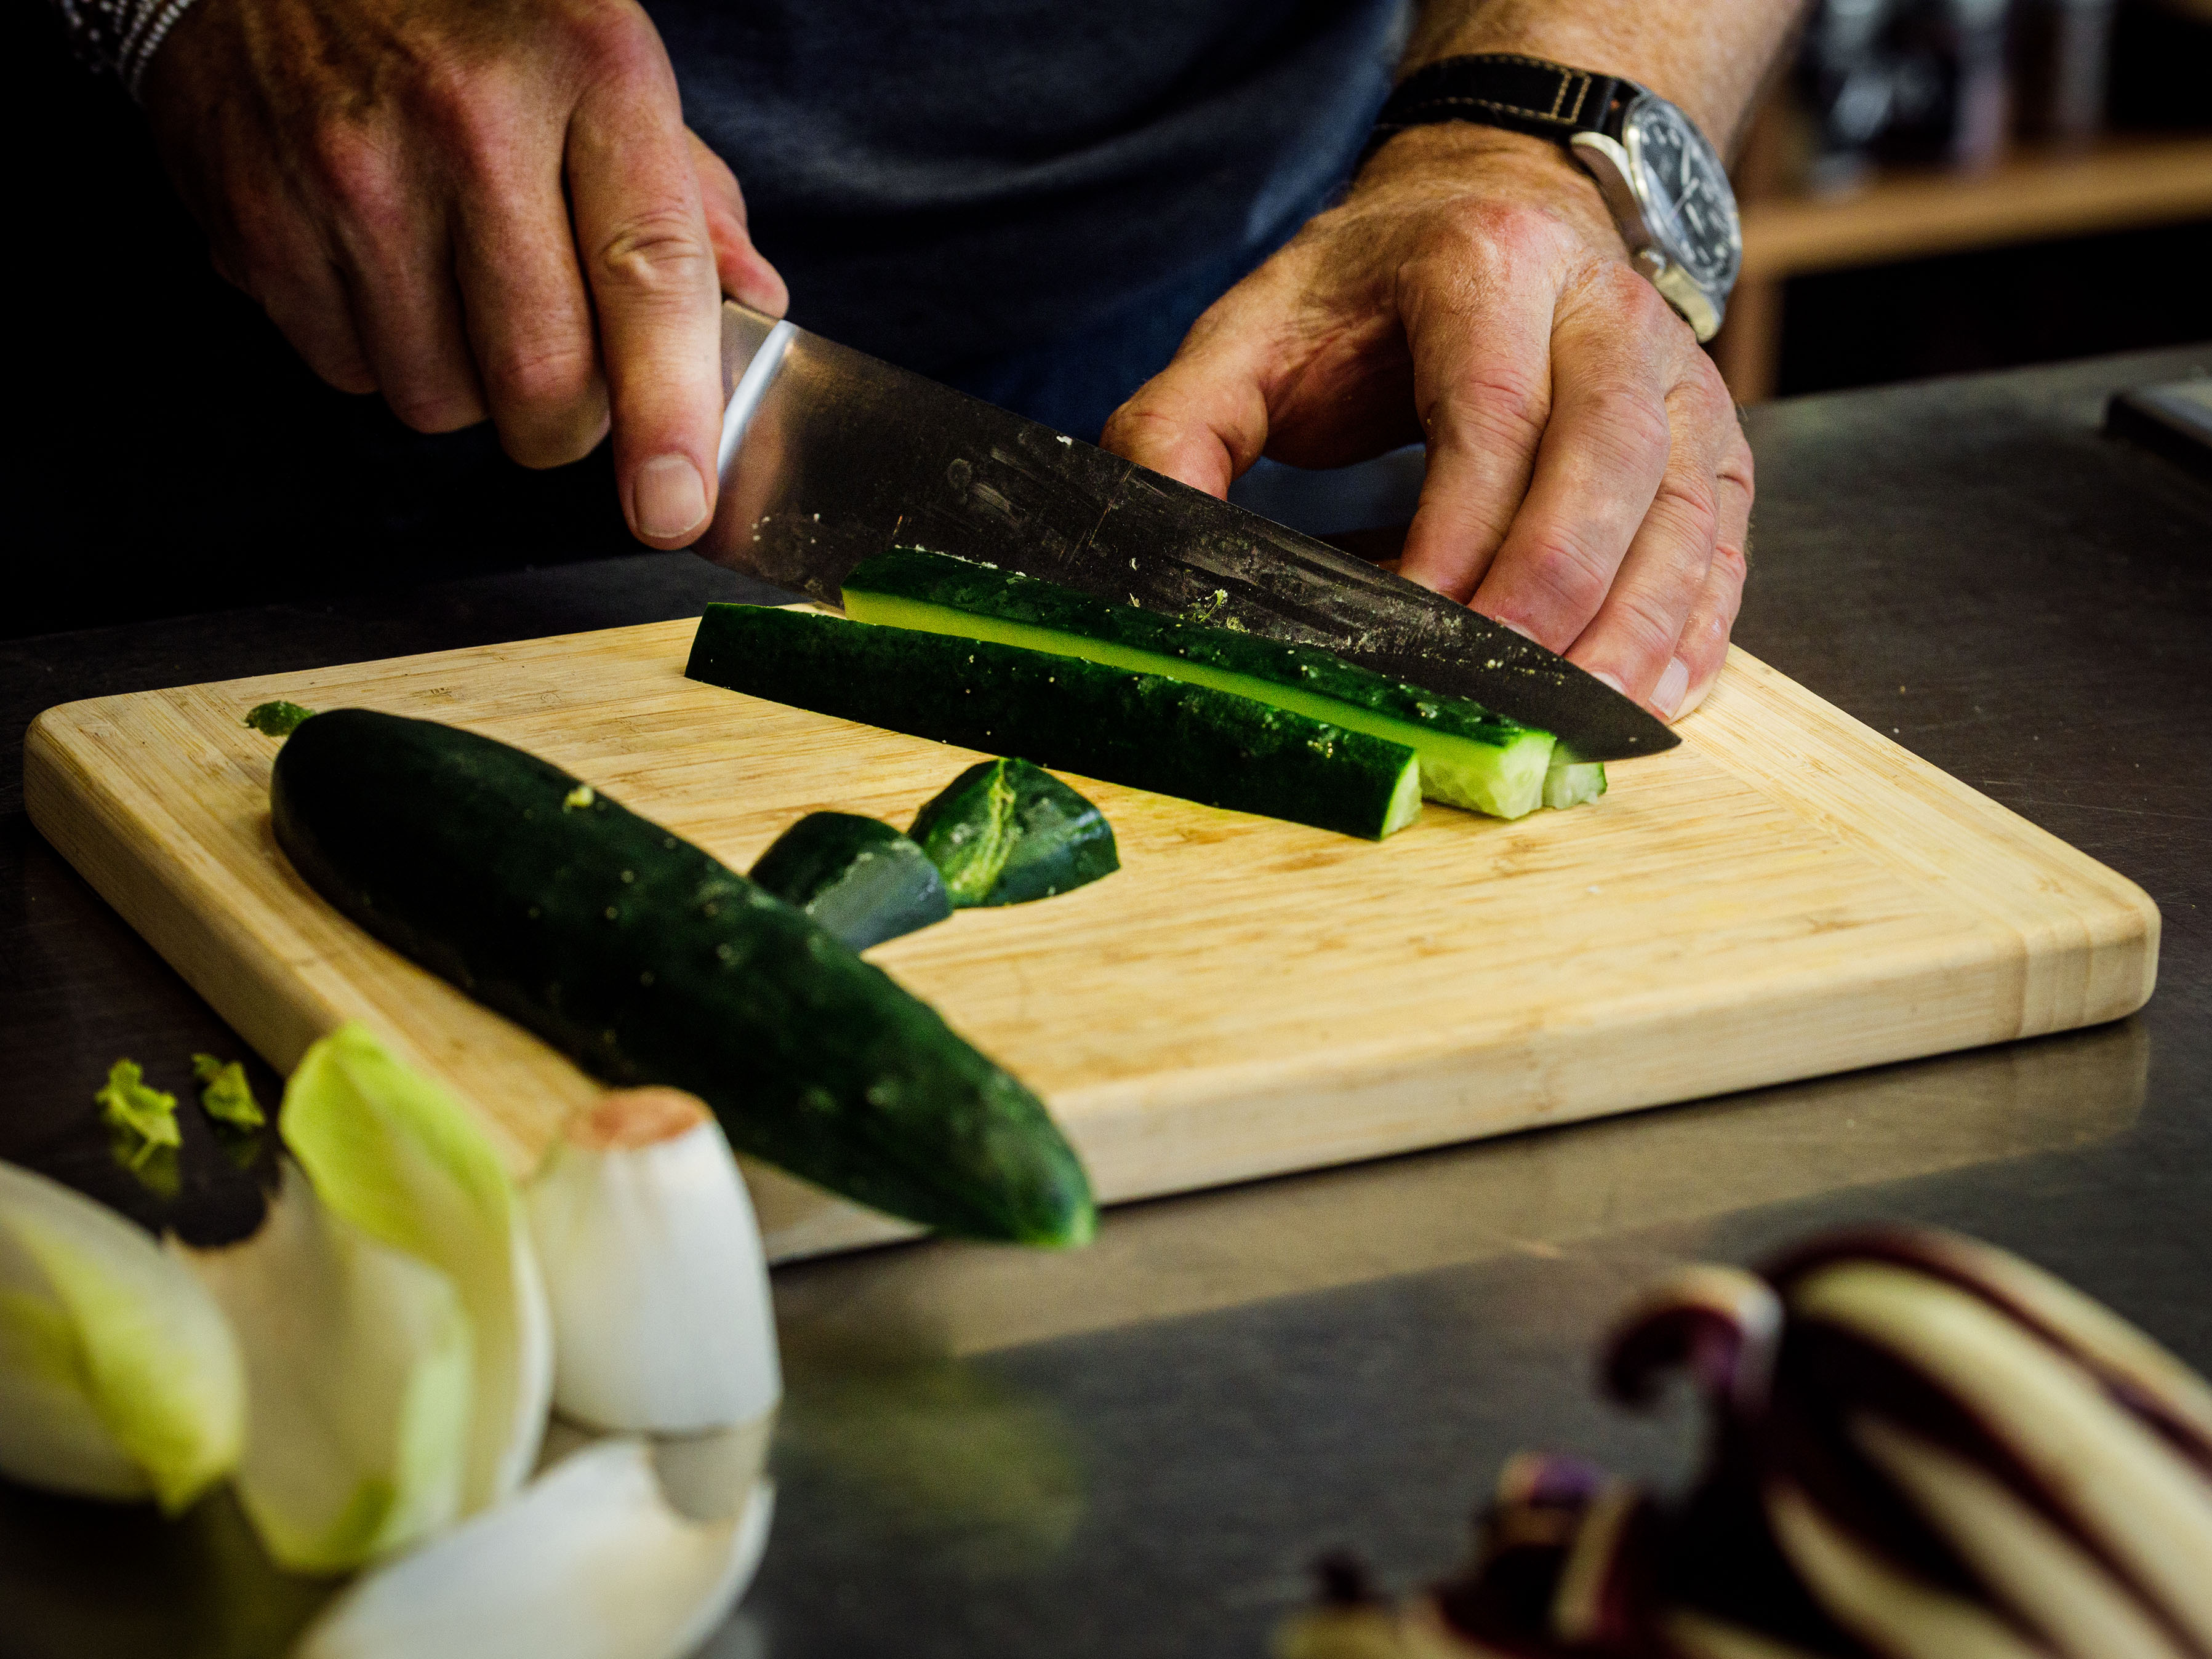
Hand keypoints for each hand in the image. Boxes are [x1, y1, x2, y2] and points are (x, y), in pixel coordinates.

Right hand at [142, 0, 787, 546]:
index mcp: (587, 71)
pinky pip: (346, 372)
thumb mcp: (604, 64)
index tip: (675, 507)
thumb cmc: (468, 14)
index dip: (668, 416)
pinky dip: (379, 351)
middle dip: (568, 422)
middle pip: (539, 383)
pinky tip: (379, 265)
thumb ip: (686, 197)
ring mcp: (350, 176)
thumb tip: (753, 305)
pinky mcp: (257, 222)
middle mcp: (467, 123)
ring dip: (467, 385)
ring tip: (457, 286)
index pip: (649, 279)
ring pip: (438, 401)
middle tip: (565, 369)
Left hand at [1102, 126, 1750, 720]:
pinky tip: (1651, 697)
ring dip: (1636, 630)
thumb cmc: (1371, 291)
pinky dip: (1695, 628)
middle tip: (1503, 697)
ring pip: (1680, 512)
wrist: (1494, 203)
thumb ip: (1181, 424)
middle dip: (1555, 596)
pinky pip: (1720, 542)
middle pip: (1607, 465)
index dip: (1461, 533)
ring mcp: (1675, 376)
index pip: (1492, 414)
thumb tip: (1149, 534)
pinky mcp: (1709, 437)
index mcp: (1487, 270)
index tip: (1413, 626)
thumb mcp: (1252, 329)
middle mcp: (1604, 312)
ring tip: (1585, 725)